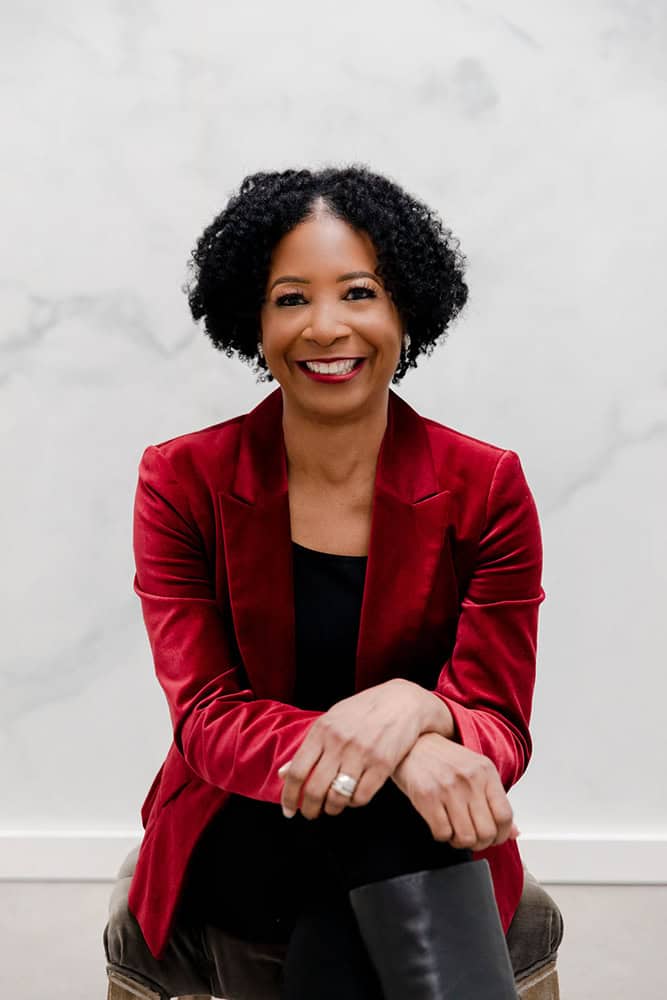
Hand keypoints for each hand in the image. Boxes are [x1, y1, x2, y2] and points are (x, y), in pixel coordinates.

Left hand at [276, 679, 433, 820]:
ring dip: (332, 809)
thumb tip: (283, 773)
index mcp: (322, 730)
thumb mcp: (332, 721)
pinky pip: (361, 796)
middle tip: (310, 814)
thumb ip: (309, 747)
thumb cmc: (363, 711)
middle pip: (315, 789)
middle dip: (309, 809)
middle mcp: (339, 742)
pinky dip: (354, 803)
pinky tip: (352, 798)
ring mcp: (361, 753)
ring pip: (338, 797)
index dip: (289, 796)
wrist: (402, 701)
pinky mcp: (382, 764)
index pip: (297, 771)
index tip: (288, 811)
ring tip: (331, 807)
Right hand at [391, 732, 519, 849]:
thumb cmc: (443, 759)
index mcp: (486, 771)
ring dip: (460, 842)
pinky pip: (442, 833)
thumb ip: (494, 801)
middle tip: (472, 838)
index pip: (505, 815)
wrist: (412, 744)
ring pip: (466, 837)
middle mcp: (469, 779)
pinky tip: (440, 824)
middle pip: (487, 831)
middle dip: (480, 843)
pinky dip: (442, 835)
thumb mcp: (475, 771)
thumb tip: (513, 832)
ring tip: (455, 831)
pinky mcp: (427, 796)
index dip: (502, 835)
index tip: (494, 838)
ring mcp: (448, 787)